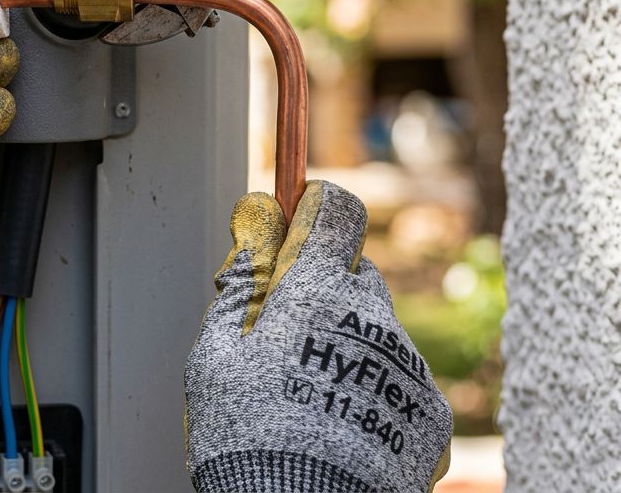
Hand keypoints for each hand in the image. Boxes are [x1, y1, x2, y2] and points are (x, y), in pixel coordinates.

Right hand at [185, 182, 451, 492]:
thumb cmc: (247, 438)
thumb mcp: (217, 351)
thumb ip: (243, 277)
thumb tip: (259, 214)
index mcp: (319, 290)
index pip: (338, 210)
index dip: (314, 214)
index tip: (291, 238)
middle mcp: (373, 315)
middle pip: (354, 272)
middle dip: (322, 290)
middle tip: (285, 339)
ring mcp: (407, 365)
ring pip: (375, 327)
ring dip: (347, 342)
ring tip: (308, 396)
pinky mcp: (430, 413)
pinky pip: (399, 377)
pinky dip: (372, 388)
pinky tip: (339, 424)